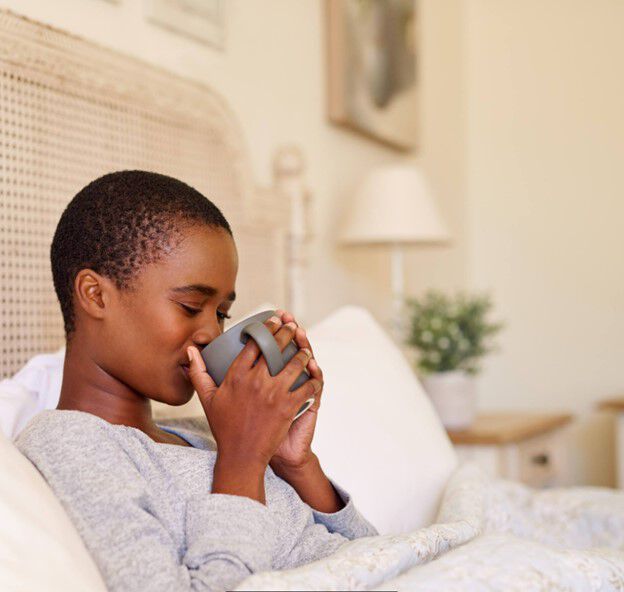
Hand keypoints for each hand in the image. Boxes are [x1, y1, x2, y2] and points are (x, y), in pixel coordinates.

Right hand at [186, 315, 321, 470]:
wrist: (241, 455)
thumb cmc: (224, 427)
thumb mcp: (208, 398)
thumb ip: (199, 372)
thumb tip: (190, 350)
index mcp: (236, 376)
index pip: (253, 343)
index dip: (265, 328)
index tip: (273, 320)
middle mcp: (255, 381)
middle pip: (275, 347)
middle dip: (286, 332)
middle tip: (292, 327)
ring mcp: (273, 393)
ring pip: (295, 363)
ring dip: (303, 353)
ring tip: (305, 349)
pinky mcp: (288, 406)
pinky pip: (306, 387)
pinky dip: (313, 379)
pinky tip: (314, 374)